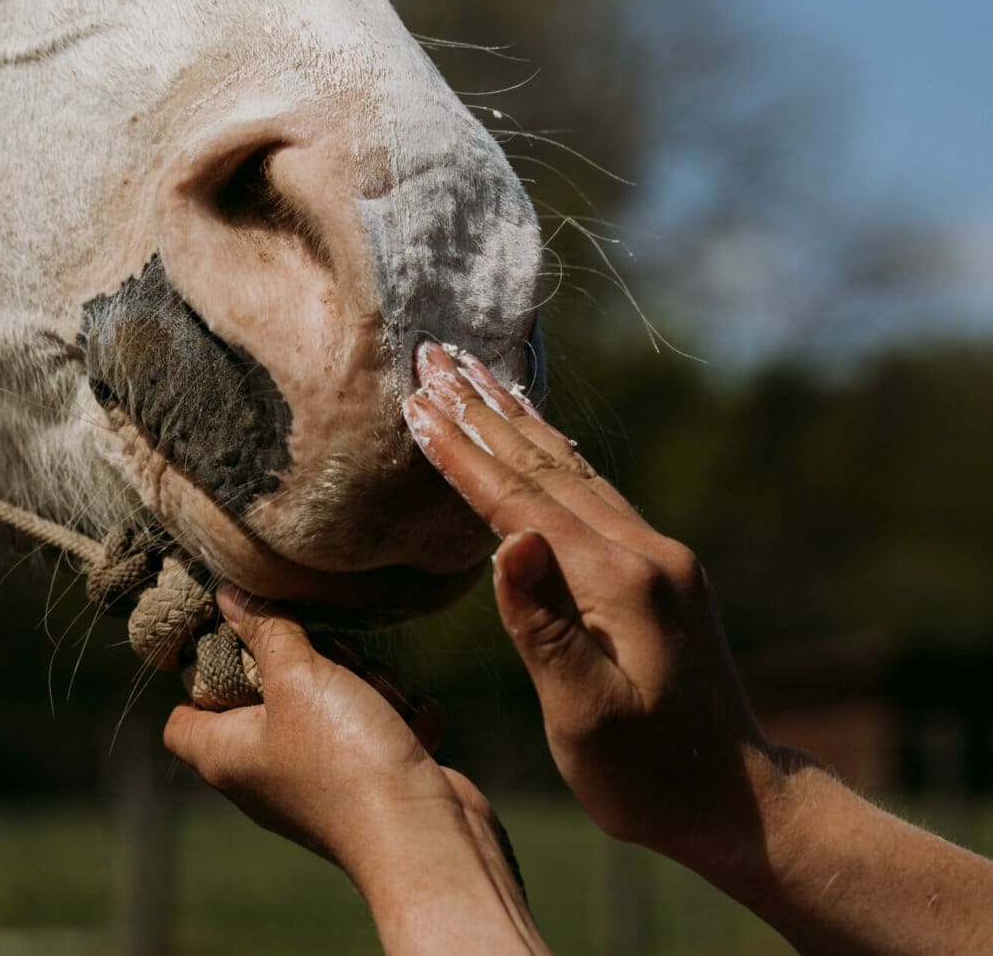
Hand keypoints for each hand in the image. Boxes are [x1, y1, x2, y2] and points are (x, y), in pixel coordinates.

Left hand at [164, 585, 460, 874]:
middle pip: (270, 690)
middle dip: (310, 660)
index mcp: (227, 754)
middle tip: (328, 663)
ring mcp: (318, 775)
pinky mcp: (368, 774)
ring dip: (366, 682)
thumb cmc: (344, 758)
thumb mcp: (297, 676)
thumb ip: (264, 629)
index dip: (196, 677)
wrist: (420, 834)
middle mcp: (265, 770)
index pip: (180, 719)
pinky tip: (408, 727)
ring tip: (378, 703)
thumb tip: (228, 592)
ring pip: (334, 695)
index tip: (231, 635)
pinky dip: (396, 715)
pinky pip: (375, 720)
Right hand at [405, 340, 780, 871]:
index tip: (417, 403)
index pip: (523, 501)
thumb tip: (508, 540)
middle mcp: (644, 550)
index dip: (465, 453)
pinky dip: (553, 452)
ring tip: (476, 372)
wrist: (740, 801)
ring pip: (573, 467)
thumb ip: (544, 628)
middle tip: (434, 355)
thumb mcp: (586, 718)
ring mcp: (658, 554)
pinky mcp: (662, 568)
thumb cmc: (649, 778)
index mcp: (618, 581)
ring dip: (518, 419)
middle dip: (483, 410)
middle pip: (547, 464)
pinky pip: (594, 490)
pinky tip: (537, 434)